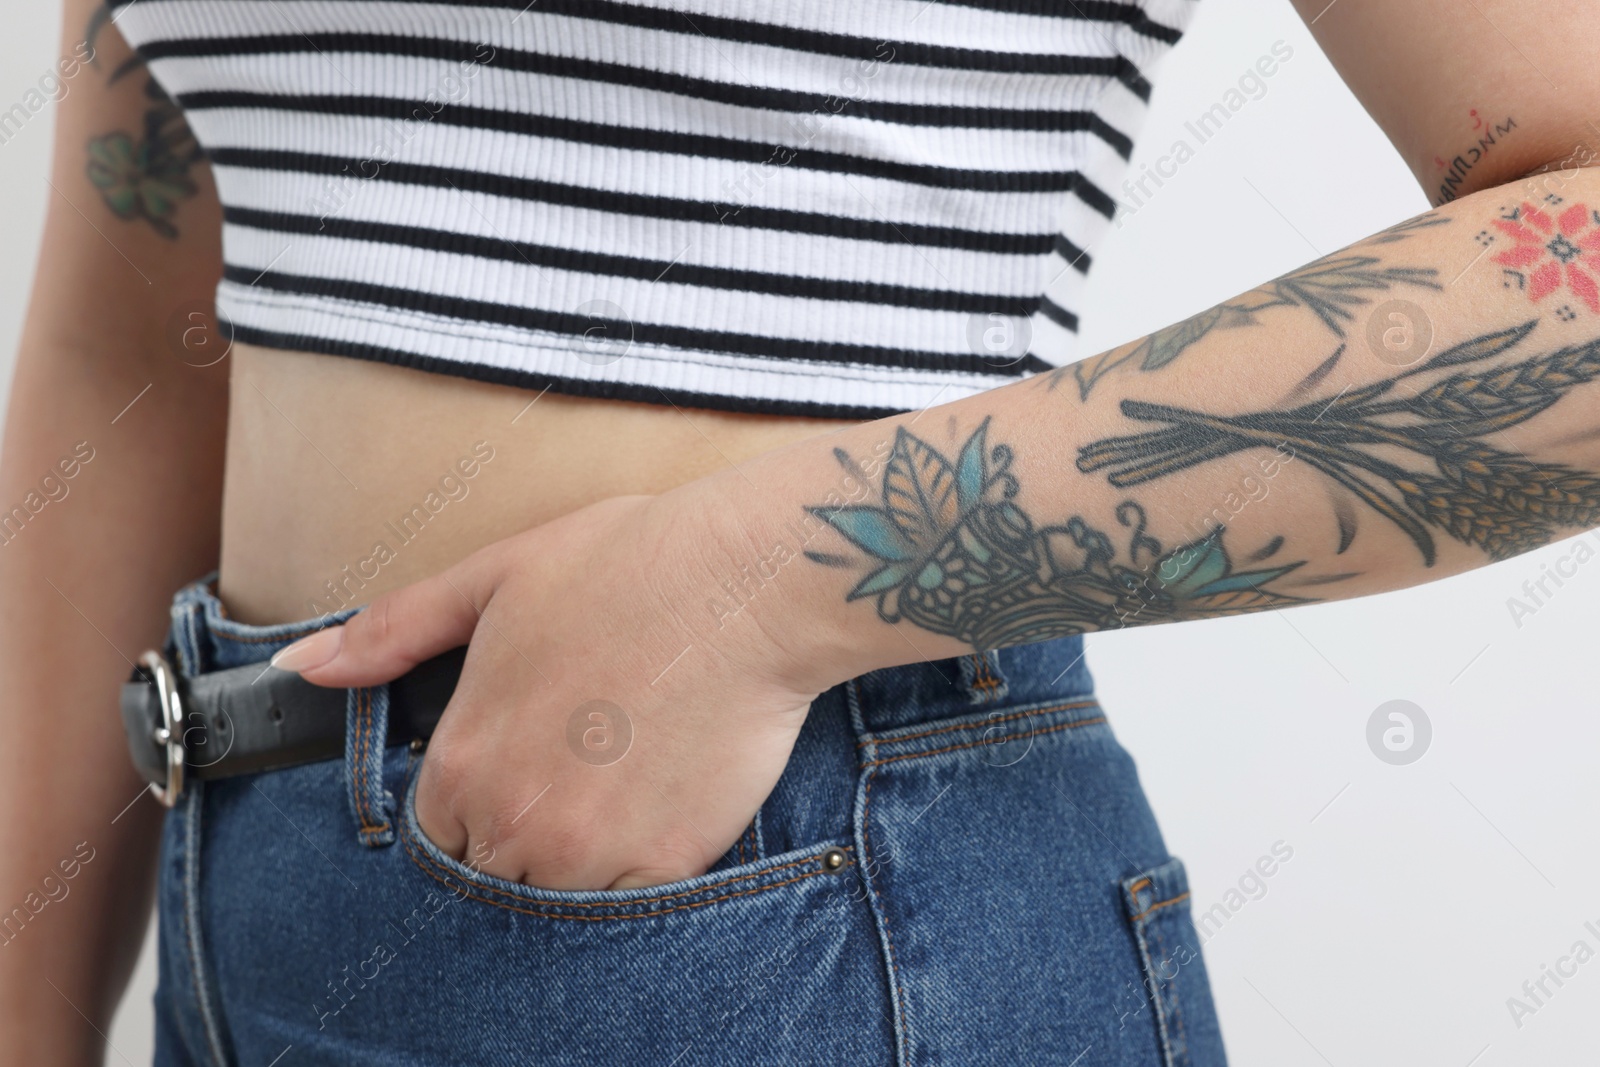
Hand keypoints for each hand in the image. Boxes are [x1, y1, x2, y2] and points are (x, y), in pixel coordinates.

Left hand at [270, 490, 823, 890]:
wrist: (744, 584)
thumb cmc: (625, 565)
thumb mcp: (493, 579)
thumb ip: (392, 631)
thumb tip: (307, 664)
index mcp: (463, 759)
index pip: (437, 831)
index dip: (477, 797)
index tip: (525, 762)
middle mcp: (515, 821)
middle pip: (496, 870)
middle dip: (525, 831)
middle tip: (582, 766)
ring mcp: (592, 853)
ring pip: (561, 895)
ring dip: (583, 857)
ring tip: (625, 779)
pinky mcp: (666, 864)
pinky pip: (633, 902)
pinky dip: (642, 865)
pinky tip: (665, 797)